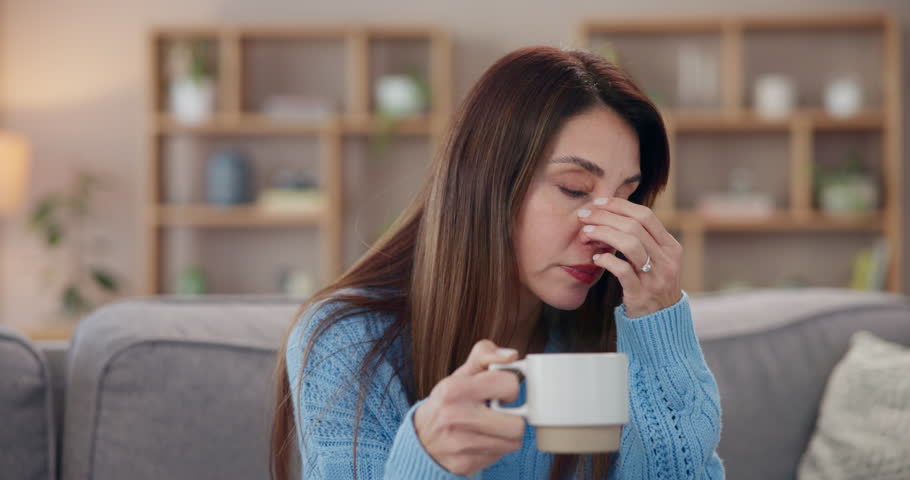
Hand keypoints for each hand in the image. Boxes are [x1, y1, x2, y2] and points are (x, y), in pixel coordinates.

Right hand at [413, 340, 525, 475]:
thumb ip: (485, 356)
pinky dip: (496, 448)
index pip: (508, 384)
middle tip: (500, 412)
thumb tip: (512, 355)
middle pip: (517, 424)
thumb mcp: (460, 375)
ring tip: (493, 426)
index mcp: (455, 389)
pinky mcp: (464, 464)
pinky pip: (500, 456)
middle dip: (514, 417)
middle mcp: (456, 417)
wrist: (420, 440)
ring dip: (507, 434)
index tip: (501, 391)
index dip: (510, 387)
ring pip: (513, 442)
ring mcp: (460, 444)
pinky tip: (483, 440)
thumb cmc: (447, 403)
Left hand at [579, 197, 682, 317]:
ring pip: (630, 244)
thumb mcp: (657, 260)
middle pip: (634, 227)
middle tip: (584, 216)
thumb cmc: (652, 285)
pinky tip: (596, 258)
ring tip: (586, 234)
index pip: (646, 216)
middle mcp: (666, 260)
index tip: (599, 203)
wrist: (661, 323)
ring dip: (604, 234)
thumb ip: (643, 240)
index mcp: (671, 247)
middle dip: (605, 217)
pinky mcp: (641, 294)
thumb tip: (613, 213)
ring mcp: (655, 278)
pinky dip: (607, 260)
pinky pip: (622, 271)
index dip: (620, 206)